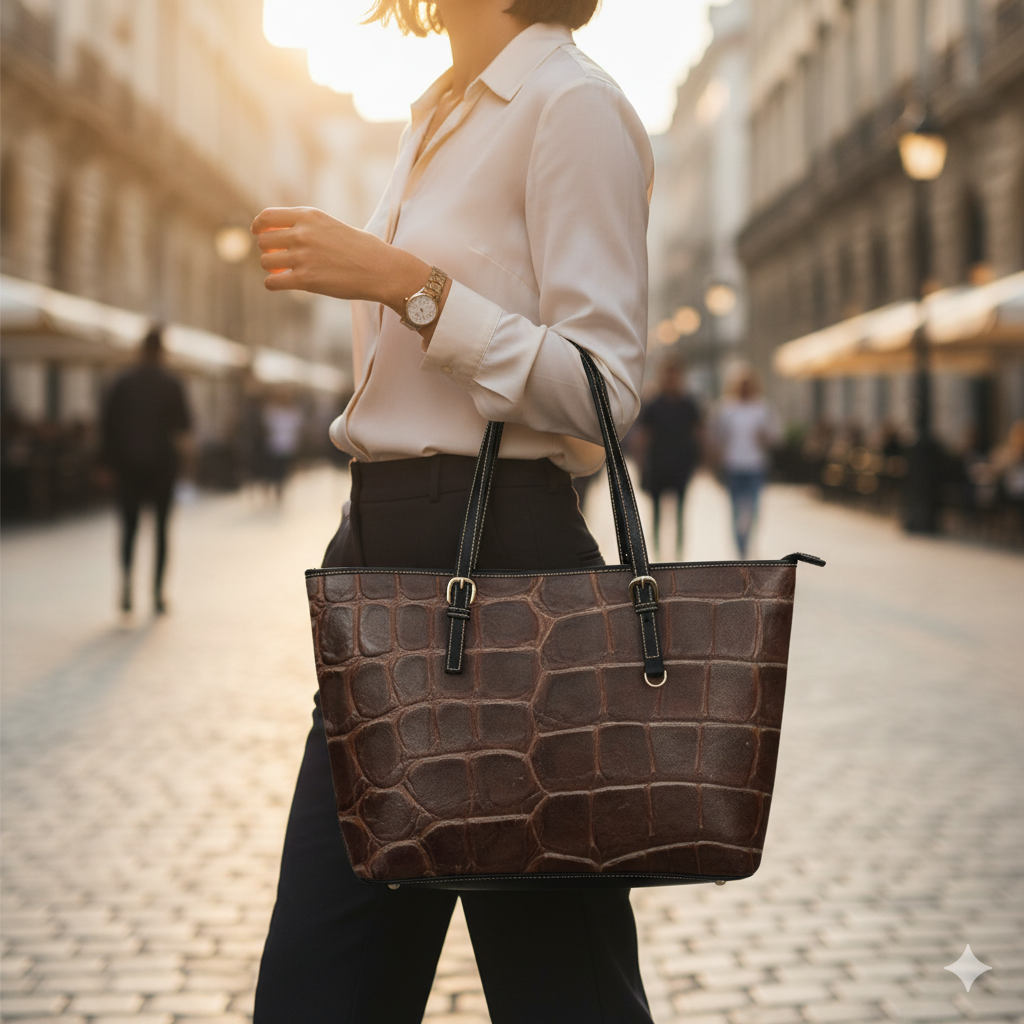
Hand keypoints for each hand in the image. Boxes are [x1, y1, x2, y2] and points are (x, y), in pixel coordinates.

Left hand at [251, 207, 429, 314]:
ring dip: (272, 269)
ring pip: (266, 262)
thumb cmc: (362, 249)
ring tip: (284, 272)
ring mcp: (302, 257)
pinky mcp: (305, 280)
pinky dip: (273, 284)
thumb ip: (307, 227)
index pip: (268, 216)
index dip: (259, 226)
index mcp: (309, 216)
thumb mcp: (331, 226)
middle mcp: (302, 233)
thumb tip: (282, 235)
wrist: (381, 269)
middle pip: (264, 241)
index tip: (259, 233)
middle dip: (268, 251)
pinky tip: (281, 284)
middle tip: (279, 259)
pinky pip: (272, 282)